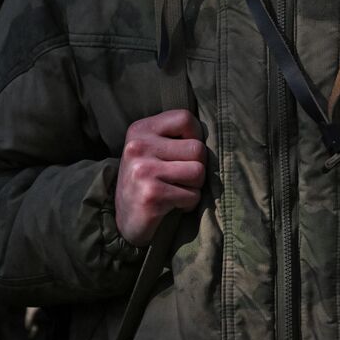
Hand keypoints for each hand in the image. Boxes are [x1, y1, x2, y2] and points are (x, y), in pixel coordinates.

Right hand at [115, 108, 205, 245]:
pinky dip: (188, 204)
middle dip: (196, 168)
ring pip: (198, 172)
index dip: (195, 136)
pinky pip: (192, 195)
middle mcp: (139, 146)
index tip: (184, 154)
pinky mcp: (152, 194)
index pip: (185, 118)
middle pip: (197, 149)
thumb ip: (176, 137)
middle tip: (179, 179)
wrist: (126, 220)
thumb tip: (213, 136)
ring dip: (194, 187)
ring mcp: (144, 170)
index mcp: (140, 129)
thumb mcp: (153, 149)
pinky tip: (171, 205)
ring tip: (176, 191)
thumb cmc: (147, 181)